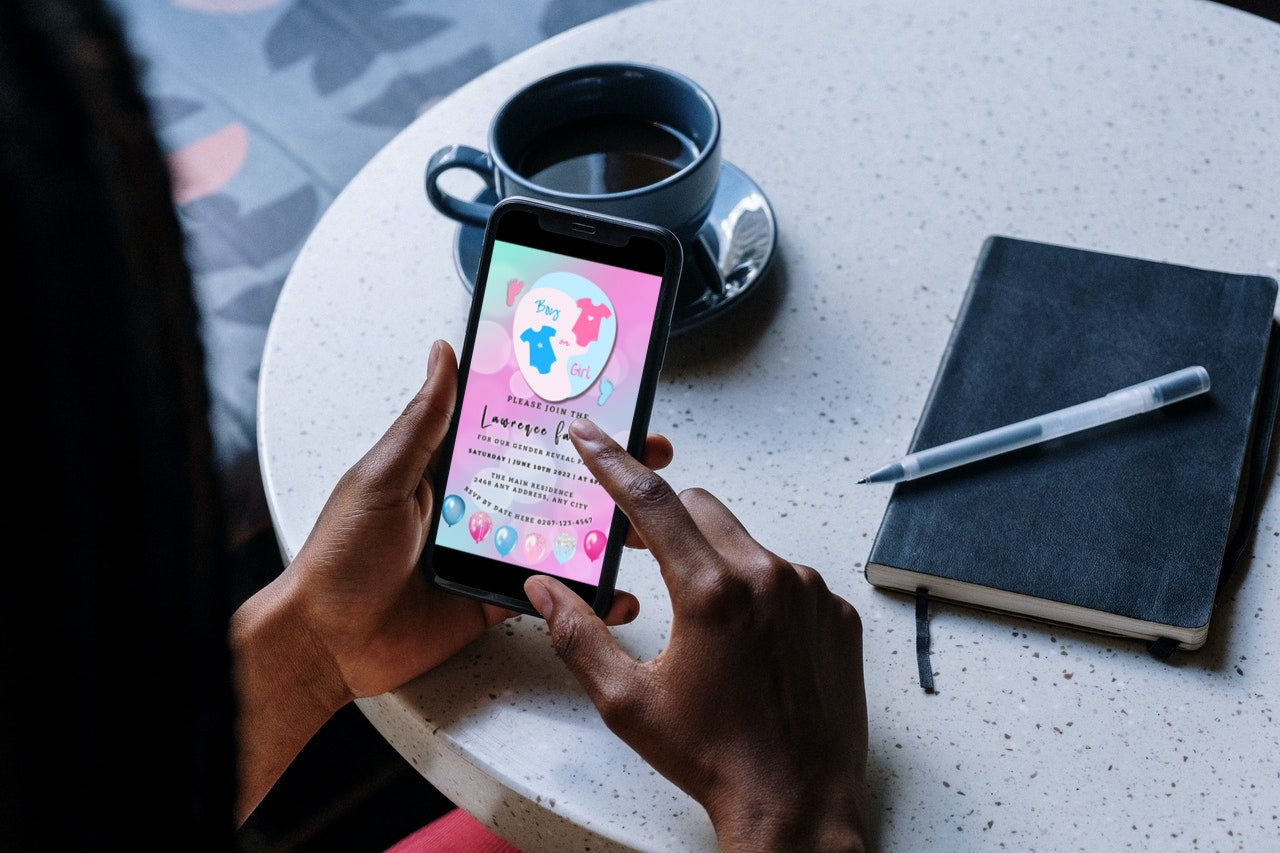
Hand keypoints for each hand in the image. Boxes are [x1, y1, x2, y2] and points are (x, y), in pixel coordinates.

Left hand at [279, 340, 670, 699]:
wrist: (325, 643)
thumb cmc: (339, 556)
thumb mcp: (383, 477)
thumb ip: (423, 423)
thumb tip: (444, 354)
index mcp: (451, 468)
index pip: (518, 431)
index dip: (562, 418)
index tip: (607, 399)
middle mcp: (479, 506)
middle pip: (553, 480)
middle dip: (605, 469)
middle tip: (650, 454)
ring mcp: (492, 553)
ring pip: (561, 535)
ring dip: (605, 530)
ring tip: (645, 524)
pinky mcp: (497, 599)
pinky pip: (550, 594)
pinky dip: (586, 595)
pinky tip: (617, 592)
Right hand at [524, 419, 867, 851]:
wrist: (794, 802)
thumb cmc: (713, 756)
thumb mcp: (627, 700)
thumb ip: (577, 635)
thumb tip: (542, 590)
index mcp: (711, 592)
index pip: (652, 501)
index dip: (613, 462)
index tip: (592, 434)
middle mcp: (769, 578)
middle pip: (702, 508)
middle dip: (665, 518)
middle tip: (638, 549)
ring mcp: (811, 594)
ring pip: (746, 543)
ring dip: (714, 559)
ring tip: (701, 622)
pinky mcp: (836, 614)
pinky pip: (788, 577)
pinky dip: (760, 590)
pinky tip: (747, 642)